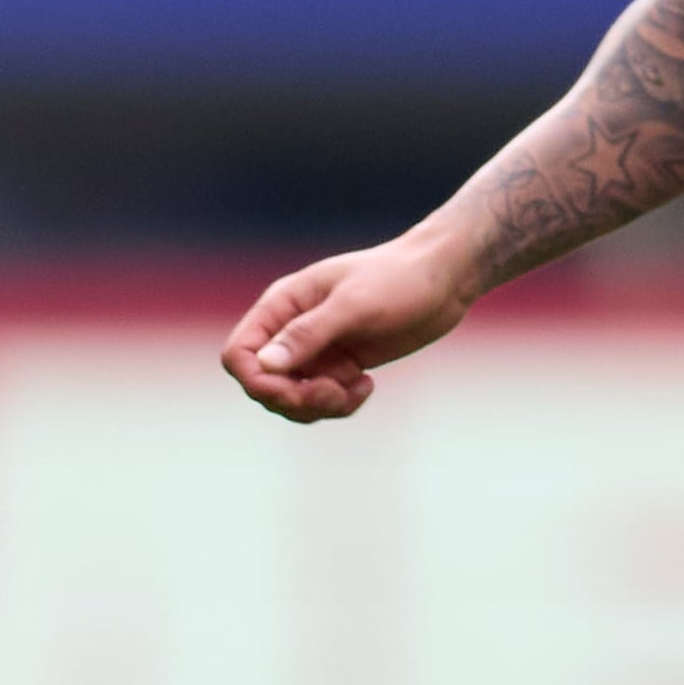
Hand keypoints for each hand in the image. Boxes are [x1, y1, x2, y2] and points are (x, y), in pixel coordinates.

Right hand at [218, 229, 472, 422]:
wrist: (444, 279)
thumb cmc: (399, 280)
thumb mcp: (354, 306)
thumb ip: (307, 334)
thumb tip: (265, 365)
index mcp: (283, 306)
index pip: (240, 354)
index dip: (257, 381)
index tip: (295, 391)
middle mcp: (292, 329)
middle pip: (264, 384)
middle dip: (295, 399)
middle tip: (336, 393)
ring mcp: (316, 350)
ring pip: (292, 399)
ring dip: (319, 406)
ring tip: (356, 389)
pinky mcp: (340, 365)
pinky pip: (323, 401)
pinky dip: (341, 404)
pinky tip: (369, 385)